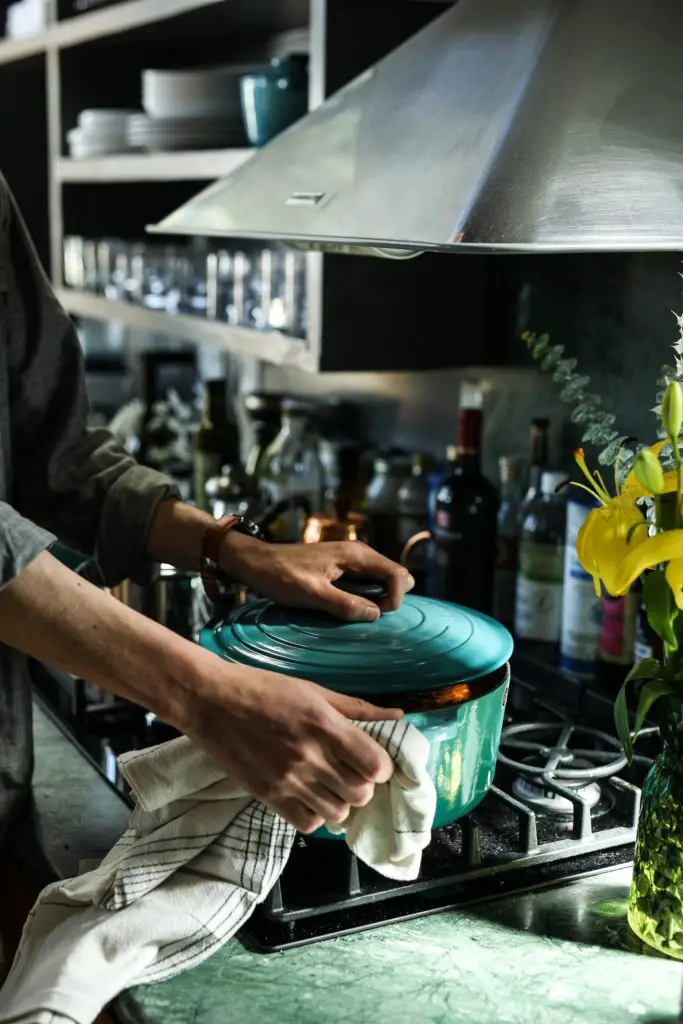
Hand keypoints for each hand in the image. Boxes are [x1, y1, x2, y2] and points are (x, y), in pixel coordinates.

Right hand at [183, 658, 402, 831]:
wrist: (209, 702)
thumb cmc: (263, 689)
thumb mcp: (313, 690)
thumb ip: (357, 709)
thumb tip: (398, 716)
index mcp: (324, 725)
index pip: (375, 765)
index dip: (380, 765)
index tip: (371, 759)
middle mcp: (309, 756)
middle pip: (360, 793)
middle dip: (362, 784)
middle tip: (350, 770)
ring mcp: (288, 780)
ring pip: (338, 813)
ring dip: (340, 800)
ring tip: (329, 783)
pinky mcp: (268, 796)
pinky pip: (308, 823)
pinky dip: (315, 813)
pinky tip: (309, 795)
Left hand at [220, 535, 414, 621]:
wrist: (257, 562)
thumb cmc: (281, 576)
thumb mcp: (312, 594)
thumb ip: (345, 603)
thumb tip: (375, 614)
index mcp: (356, 555)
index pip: (398, 574)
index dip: (397, 597)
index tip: (378, 616)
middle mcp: (359, 553)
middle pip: (394, 575)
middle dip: (391, 598)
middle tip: (368, 616)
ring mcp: (351, 560)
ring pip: (381, 579)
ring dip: (378, 599)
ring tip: (358, 615)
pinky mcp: (342, 568)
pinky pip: (366, 582)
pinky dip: (366, 596)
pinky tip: (350, 609)